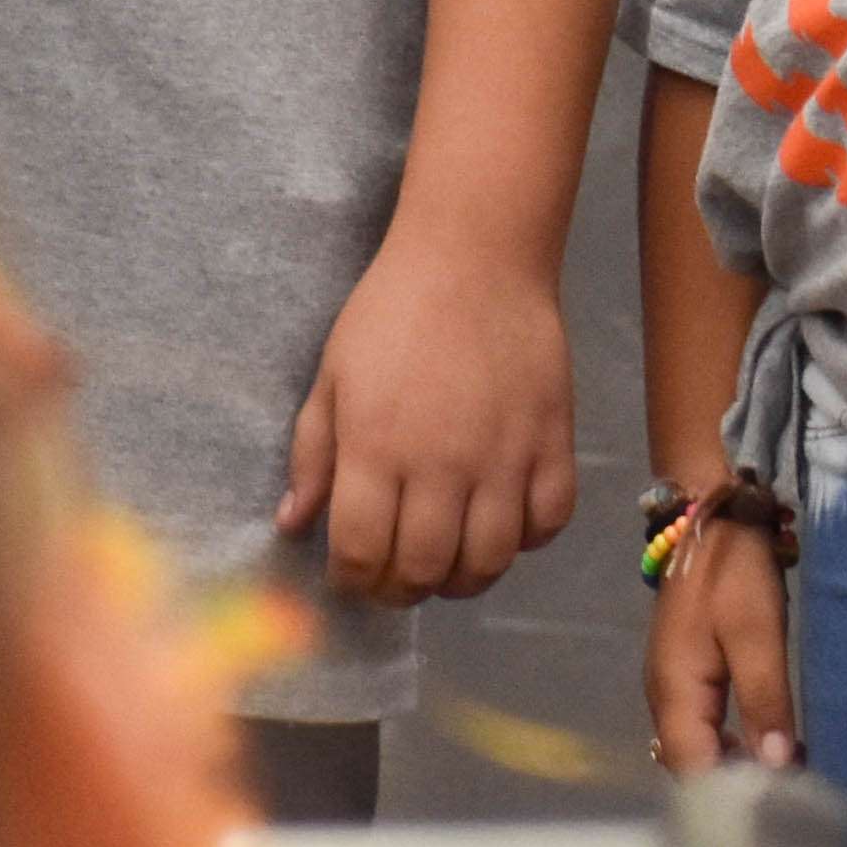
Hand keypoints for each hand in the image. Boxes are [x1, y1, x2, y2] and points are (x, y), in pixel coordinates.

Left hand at [278, 231, 575, 604]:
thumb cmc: (392, 312)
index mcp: (376, 448)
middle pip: (425, 570)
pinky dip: (528, 539)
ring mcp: (504, 454)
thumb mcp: (331, 379)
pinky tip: (505, 522)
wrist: (476, 256)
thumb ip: (312, 457)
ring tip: (449, 562)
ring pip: (490, 560)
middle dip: (402, 590)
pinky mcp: (552, 439)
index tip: (351, 572)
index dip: (352, 580)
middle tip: (397, 577)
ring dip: (464, 578)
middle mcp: (442, 463)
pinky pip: (550, 521)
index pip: (362, 555)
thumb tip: (293, 527)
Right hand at [642, 521, 800, 772]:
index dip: (730, 797)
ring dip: (737, 765)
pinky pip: (704, 725)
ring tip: (789, 775)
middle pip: (693, 765)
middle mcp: (665, 700)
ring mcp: (673, 688)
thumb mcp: (757, 634)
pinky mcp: (687, 675)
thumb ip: (765, 699)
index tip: (775, 813)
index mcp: (675, 696)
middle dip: (736, 786)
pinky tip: (768, 743)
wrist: (714, 520)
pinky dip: (732, 742)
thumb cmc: (734, 574)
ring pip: (699, 747)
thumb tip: (776, 765)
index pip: (694, 771)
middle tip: (793, 796)